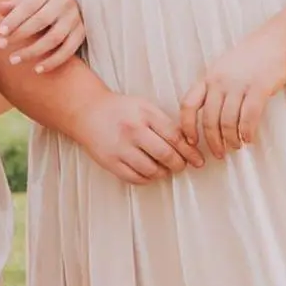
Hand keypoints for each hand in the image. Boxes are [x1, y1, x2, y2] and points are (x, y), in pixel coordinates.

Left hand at [0, 0, 87, 72]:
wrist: (69, 1)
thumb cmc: (40, 2)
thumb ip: (13, 5)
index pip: (29, 5)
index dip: (14, 19)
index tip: (0, 32)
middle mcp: (63, 2)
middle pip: (41, 21)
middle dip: (19, 35)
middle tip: (1, 46)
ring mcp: (74, 18)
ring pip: (54, 38)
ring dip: (32, 51)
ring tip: (13, 60)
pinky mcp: (81, 33)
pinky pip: (68, 50)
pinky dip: (52, 61)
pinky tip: (37, 69)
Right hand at [78, 90, 196, 184]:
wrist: (87, 111)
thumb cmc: (120, 109)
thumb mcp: (144, 106)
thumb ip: (164, 123)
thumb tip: (188, 146)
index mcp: (145, 113)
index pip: (175, 136)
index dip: (190, 151)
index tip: (198, 160)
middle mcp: (133, 130)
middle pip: (166, 155)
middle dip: (179, 164)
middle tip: (181, 165)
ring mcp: (120, 147)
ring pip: (151, 170)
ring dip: (163, 173)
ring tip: (165, 169)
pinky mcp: (109, 161)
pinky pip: (135, 178)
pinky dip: (147, 179)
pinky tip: (150, 173)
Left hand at [181, 24, 285, 159]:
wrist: (276, 41)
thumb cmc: (250, 58)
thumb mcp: (223, 69)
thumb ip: (213, 88)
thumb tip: (207, 117)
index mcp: (208, 77)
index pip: (188, 104)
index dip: (187, 126)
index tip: (192, 141)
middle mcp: (219, 81)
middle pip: (209, 119)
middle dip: (212, 141)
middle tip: (218, 154)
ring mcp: (239, 84)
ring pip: (228, 122)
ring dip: (231, 140)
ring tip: (236, 146)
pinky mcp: (259, 88)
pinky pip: (249, 118)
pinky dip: (247, 133)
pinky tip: (249, 139)